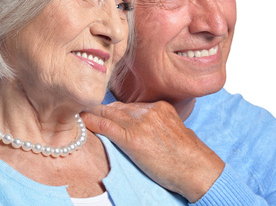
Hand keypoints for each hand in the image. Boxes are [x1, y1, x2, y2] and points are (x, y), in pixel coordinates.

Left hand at [81, 101, 224, 202]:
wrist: (196, 169)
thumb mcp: (176, 131)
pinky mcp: (133, 138)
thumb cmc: (188, 156)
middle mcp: (150, 111)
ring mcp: (141, 123)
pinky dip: (92, 122)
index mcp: (160, 107)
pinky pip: (107, 126)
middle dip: (102, 110)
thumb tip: (148, 130)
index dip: (115, 110)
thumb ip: (159, 125)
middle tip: (85, 110)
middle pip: (118, 108)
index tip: (104, 111)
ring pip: (110, 114)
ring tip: (79, 113)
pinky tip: (82, 120)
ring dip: (94, 114)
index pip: (131, 106)